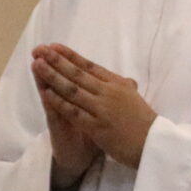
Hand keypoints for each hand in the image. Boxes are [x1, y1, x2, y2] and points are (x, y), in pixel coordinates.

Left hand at [33, 44, 156, 169]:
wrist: (154, 144)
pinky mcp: (97, 126)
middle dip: (56, 61)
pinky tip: (45, 93)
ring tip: (36, 65)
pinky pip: (73, 111)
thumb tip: (122, 79)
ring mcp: (102, 109)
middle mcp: (109, 92)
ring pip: (73, 89)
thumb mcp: (134, 98)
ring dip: (53, 76)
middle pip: (78, 74)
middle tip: (39, 49)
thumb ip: (124, 87)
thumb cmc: (143, 122)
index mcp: (118, 84)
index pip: (90, 66)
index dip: (70, 55)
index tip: (53, 46)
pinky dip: (58, 101)